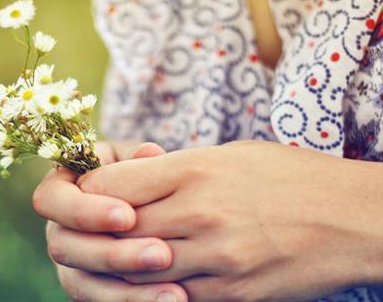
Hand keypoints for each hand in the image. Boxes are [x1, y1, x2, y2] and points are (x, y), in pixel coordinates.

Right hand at [33, 141, 187, 301]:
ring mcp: (72, 261)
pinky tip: (173, 299)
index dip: (84, 211)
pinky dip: (136, 301)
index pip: (51, 200)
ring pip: (81, 283)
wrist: (153, 203)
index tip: (129, 216)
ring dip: (128, 289)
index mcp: (62, 188)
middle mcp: (59, 227)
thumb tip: (149, 152)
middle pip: (64, 247)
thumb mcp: (140, 160)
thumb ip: (142, 160)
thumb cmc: (142, 173)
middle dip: (112, 254)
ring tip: (175, 292)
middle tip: (161, 254)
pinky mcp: (90, 287)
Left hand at [77, 141, 382, 301]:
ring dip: (116, 263)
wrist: (352, 218)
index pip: (111, 186)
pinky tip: (149, 277)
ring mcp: (215, 260)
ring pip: (135, 270)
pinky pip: (171, 296)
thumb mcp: (228, 154)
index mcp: (195, 169)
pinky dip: (150, 288)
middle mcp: (199, 214)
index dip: (90, 190)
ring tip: (113, 253)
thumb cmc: (289, 175)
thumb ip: (174, 168)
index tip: (90, 192)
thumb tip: (128, 179)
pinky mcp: (231, 294)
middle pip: (115, 230)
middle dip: (94, 230)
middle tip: (88, 227)